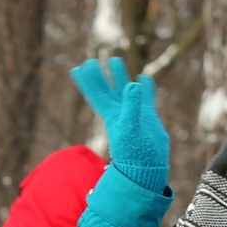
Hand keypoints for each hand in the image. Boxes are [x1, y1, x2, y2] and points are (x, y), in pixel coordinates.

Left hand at [69, 56, 170, 191]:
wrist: (149, 166)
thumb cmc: (135, 152)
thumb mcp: (131, 126)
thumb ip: (131, 105)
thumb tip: (133, 83)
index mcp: (111, 114)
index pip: (96, 93)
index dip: (87, 81)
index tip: (77, 68)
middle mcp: (120, 111)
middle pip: (106, 88)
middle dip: (98, 75)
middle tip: (90, 60)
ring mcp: (134, 113)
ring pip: (125, 89)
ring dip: (119, 75)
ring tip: (114, 60)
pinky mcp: (148, 116)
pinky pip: (146, 97)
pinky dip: (146, 87)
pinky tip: (144, 78)